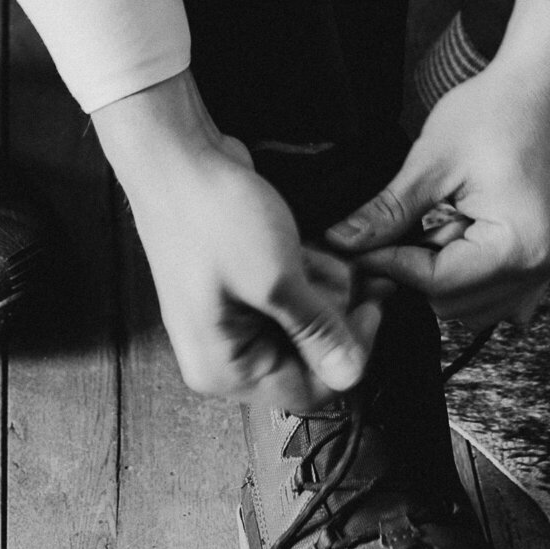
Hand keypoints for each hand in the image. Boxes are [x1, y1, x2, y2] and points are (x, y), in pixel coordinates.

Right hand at [93, 70, 383, 406]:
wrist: (177, 157)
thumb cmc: (215, 219)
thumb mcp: (277, 281)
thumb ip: (318, 332)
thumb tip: (351, 375)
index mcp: (225, 367)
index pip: (310, 391)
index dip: (349, 354)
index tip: (372, 308)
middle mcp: (225, 351)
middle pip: (308, 355)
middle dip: (333, 310)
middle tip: (340, 267)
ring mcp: (231, 316)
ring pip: (305, 320)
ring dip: (322, 284)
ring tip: (313, 248)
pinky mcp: (239, 285)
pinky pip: (290, 293)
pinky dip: (306, 269)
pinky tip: (301, 242)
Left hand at [324, 0, 549, 325]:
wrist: (548, 83)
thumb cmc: (498, 109)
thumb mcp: (432, 161)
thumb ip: (388, 211)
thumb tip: (343, 241)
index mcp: (518, 247)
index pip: (437, 283)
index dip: (388, 266)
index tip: (354, 249)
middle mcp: (541, 266)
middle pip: (456, 304)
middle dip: (414, 275)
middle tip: (382, 238)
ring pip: (479, 307)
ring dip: (443, 279)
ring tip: (423, 230)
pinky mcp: (548, 251)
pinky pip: (505, 293)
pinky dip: (473, 279)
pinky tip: (454, 240)